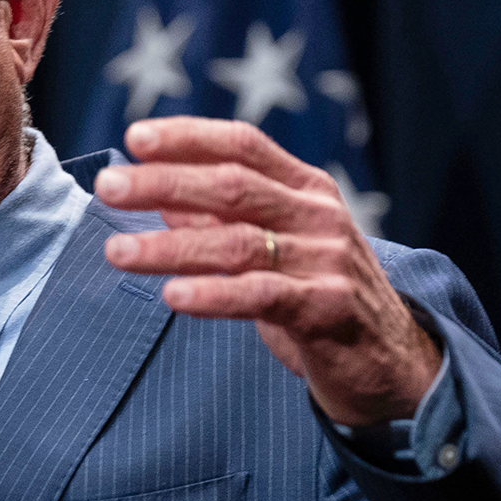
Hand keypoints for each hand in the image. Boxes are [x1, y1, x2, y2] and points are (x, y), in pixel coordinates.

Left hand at [92, 117, 439, 426]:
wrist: (392, 363)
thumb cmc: (319, 298)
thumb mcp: (273, 248)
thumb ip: (220, 219)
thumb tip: (156, 194)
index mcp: (305, 189)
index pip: (244, 145)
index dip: (189, 137)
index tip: (135, 138)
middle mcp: (318, 215)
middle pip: (233, 186)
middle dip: (163, 183)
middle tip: (108, 187)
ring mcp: (326, 260)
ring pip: (237, 243)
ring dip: (170, 246)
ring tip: (116, 253)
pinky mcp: (328, 308)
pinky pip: (261, 295)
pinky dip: (213, 294)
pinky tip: (173, 295)